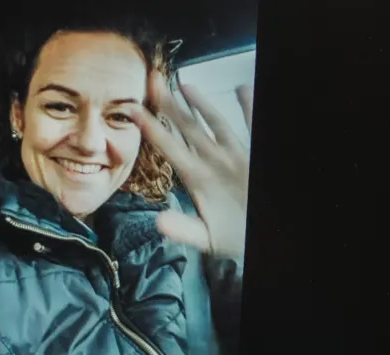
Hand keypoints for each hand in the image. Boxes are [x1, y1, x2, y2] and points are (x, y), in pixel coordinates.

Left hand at [131, 78, 252, 261]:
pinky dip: (248, 109)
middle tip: (152, 82)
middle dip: (170, 106)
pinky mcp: (252, 157)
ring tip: (185, 84)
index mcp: (196, 178)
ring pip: (214, 124)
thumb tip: (160, 223)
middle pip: (187, 129)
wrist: (255, 238)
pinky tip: (242, 89)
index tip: (134, 111)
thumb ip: (184, 229)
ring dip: (201, 105)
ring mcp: (233, 157)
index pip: (169, 149)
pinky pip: (251, 128)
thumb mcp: (206, 237)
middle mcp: (211, 163)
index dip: (152, 129)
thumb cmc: (233, 236)